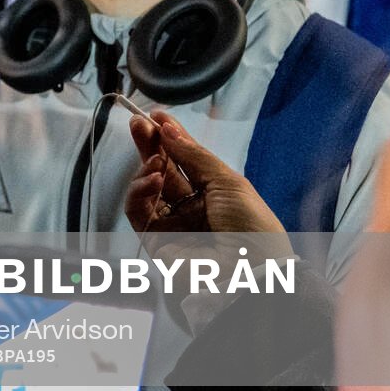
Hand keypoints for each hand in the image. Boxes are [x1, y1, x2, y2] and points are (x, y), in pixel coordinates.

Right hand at [125, 112, 287, 241]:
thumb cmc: (251, 227)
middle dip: (150, 146)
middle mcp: (191, 206)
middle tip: (138, 125)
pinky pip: (138, 212)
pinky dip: (138, 193)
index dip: (171, 138)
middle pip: (163, 170)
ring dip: (145, 169)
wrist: (250, 274)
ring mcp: (173, 224)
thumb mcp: (229, 182)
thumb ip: (195, 156)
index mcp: (214, 192)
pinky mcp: (155, 241)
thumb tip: (169, 130)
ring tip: (154, 159)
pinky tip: (151, 179)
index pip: (186, 160)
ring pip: (146, 190)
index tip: (156, 116)